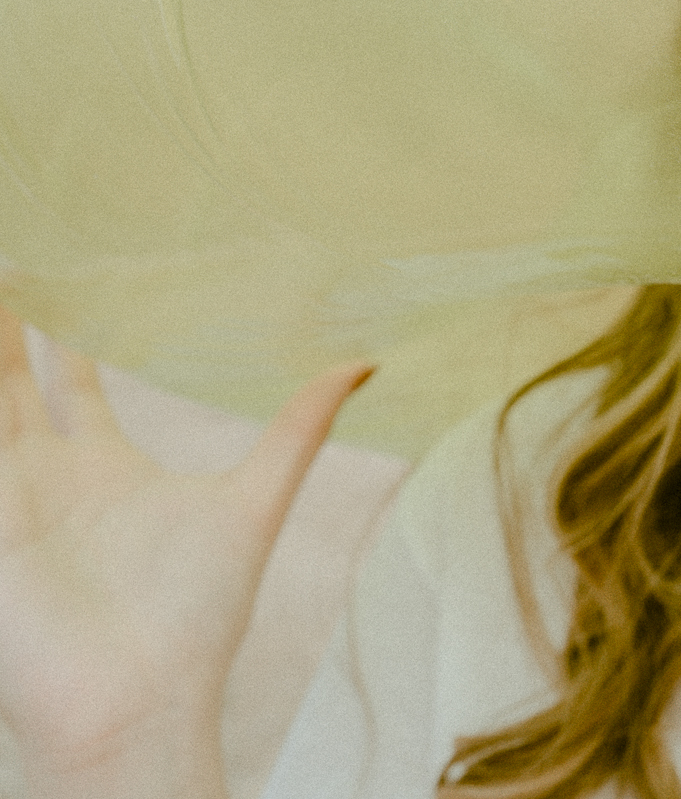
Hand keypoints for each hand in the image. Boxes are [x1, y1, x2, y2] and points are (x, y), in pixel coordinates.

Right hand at [0, 305, 368, 797]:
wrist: (141, 699)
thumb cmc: (197, 618)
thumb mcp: (256, 500)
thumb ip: (300, 430)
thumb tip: (364, 363)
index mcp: (107, 472)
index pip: (75, 389)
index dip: (62, 341)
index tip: (54, 279)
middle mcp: (49, 481)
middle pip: (13, 386)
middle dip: (7, 330)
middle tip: (7, 260)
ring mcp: (7, 502)